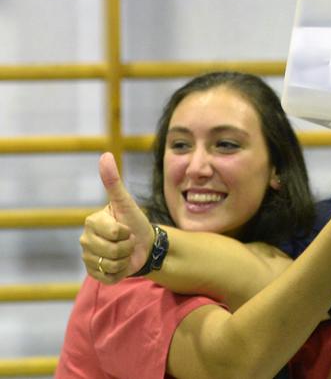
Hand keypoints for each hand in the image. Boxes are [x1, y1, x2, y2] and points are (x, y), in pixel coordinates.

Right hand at [80, 153, 153, 283]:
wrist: (145, 245)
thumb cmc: (135, 222)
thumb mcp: (127, 202)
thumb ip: (113, 181)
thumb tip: (104, 155)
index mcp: (90, 222)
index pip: (112, 232)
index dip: (125, 232)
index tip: (126, 228)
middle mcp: (85, 240)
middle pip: (110, 250)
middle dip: (126, 246)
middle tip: (127, 240)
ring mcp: (88, 258)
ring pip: (110, 264)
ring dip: (124, 259)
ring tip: (124, 251)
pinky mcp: (94, 274)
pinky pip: (109, 276)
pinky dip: (120, 272)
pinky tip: (121, 264)